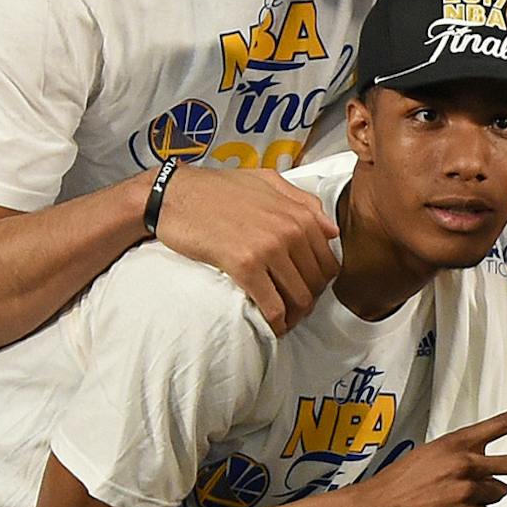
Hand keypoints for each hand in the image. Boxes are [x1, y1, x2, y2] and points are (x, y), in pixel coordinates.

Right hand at [154, 167, 340, 334]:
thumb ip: (303, 202)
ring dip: (294, 315)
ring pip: (299, 298)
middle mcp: (290, 231)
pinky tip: (270, 326)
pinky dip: (275, 322)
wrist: (174, 194)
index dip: (319, 282)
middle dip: (308, 300)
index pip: (328, 262)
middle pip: (316, 283)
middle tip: (292, 308)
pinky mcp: (244, 266)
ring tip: (282, 319)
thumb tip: (332, 230)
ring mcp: (269, 249)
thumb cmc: (218, 188)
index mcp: (299, 214)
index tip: (305, 289)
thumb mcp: (267, 181)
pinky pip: (272, 306)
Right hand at [352, 398, 506, 506]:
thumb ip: (460, 460)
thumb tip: (488, 478)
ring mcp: (468, 491)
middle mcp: (466, 464)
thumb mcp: (429, 458)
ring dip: (482, 498)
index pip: (501, 423)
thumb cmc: (397, 483)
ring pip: (496, 494)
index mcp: (456, 443)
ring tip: (449, 500)